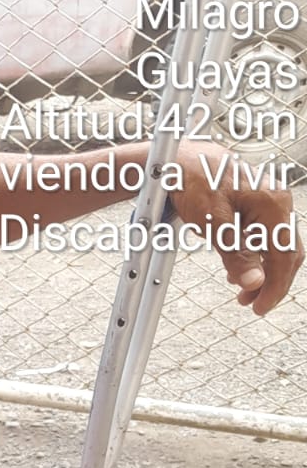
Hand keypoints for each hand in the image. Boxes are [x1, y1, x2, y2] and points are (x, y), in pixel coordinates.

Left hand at [171, 141, 301, 315]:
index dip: (275, 286)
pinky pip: (264, 236)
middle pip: (286, 252)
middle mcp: (277, 202)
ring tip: (243, 295)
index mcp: (273, 204)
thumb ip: (236, 255)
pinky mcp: (257, 205)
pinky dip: (255, 257)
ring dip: (263, 272)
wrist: (180, 160)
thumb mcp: (212, 223)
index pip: (285, 255)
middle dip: (271, 282)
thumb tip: (254, 283)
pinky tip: (238, 271)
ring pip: (276, 246)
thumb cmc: (195, 183)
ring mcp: (269, 202)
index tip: (260, 307)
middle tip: (253, 306)